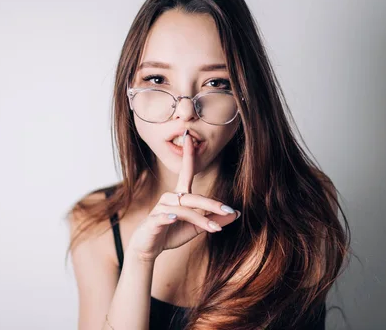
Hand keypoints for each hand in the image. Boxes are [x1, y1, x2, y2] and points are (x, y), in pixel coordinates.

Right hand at [127, 130, 240, 261]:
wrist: (148, 248)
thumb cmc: (171, 234)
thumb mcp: (196, 228)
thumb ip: (214, 220)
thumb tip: (236, 214)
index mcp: (180, 196)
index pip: (186, 173)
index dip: (188, 156)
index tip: (189, 137)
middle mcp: (170, 198)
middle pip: (193, 197)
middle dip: (212, 204)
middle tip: (229, 211)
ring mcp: (161, 208)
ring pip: (184, 209)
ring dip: (200, 219)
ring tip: (215, 229)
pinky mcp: (153, 220)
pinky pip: (164, 216)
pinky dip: (170, 216)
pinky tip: (175, 218)